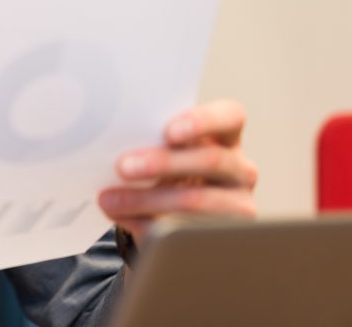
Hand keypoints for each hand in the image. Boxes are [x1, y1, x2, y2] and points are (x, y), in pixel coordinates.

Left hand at [98, 100, 257, 246]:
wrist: (177, 213)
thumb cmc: (169, 171)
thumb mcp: (166, 151)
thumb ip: (153, 142)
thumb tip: (112, 145)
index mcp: (226, 136)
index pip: (230, 117)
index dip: (203, 122)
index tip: (169, 132)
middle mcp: (240, 169)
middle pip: (211, 160)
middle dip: (163, 163)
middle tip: (123, 167)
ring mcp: (238, 203)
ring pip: (197, 200)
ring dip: (147, 199)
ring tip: (111, 200)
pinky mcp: (225, 235)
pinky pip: (185, 230)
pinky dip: (147, 224)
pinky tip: (123, 218)